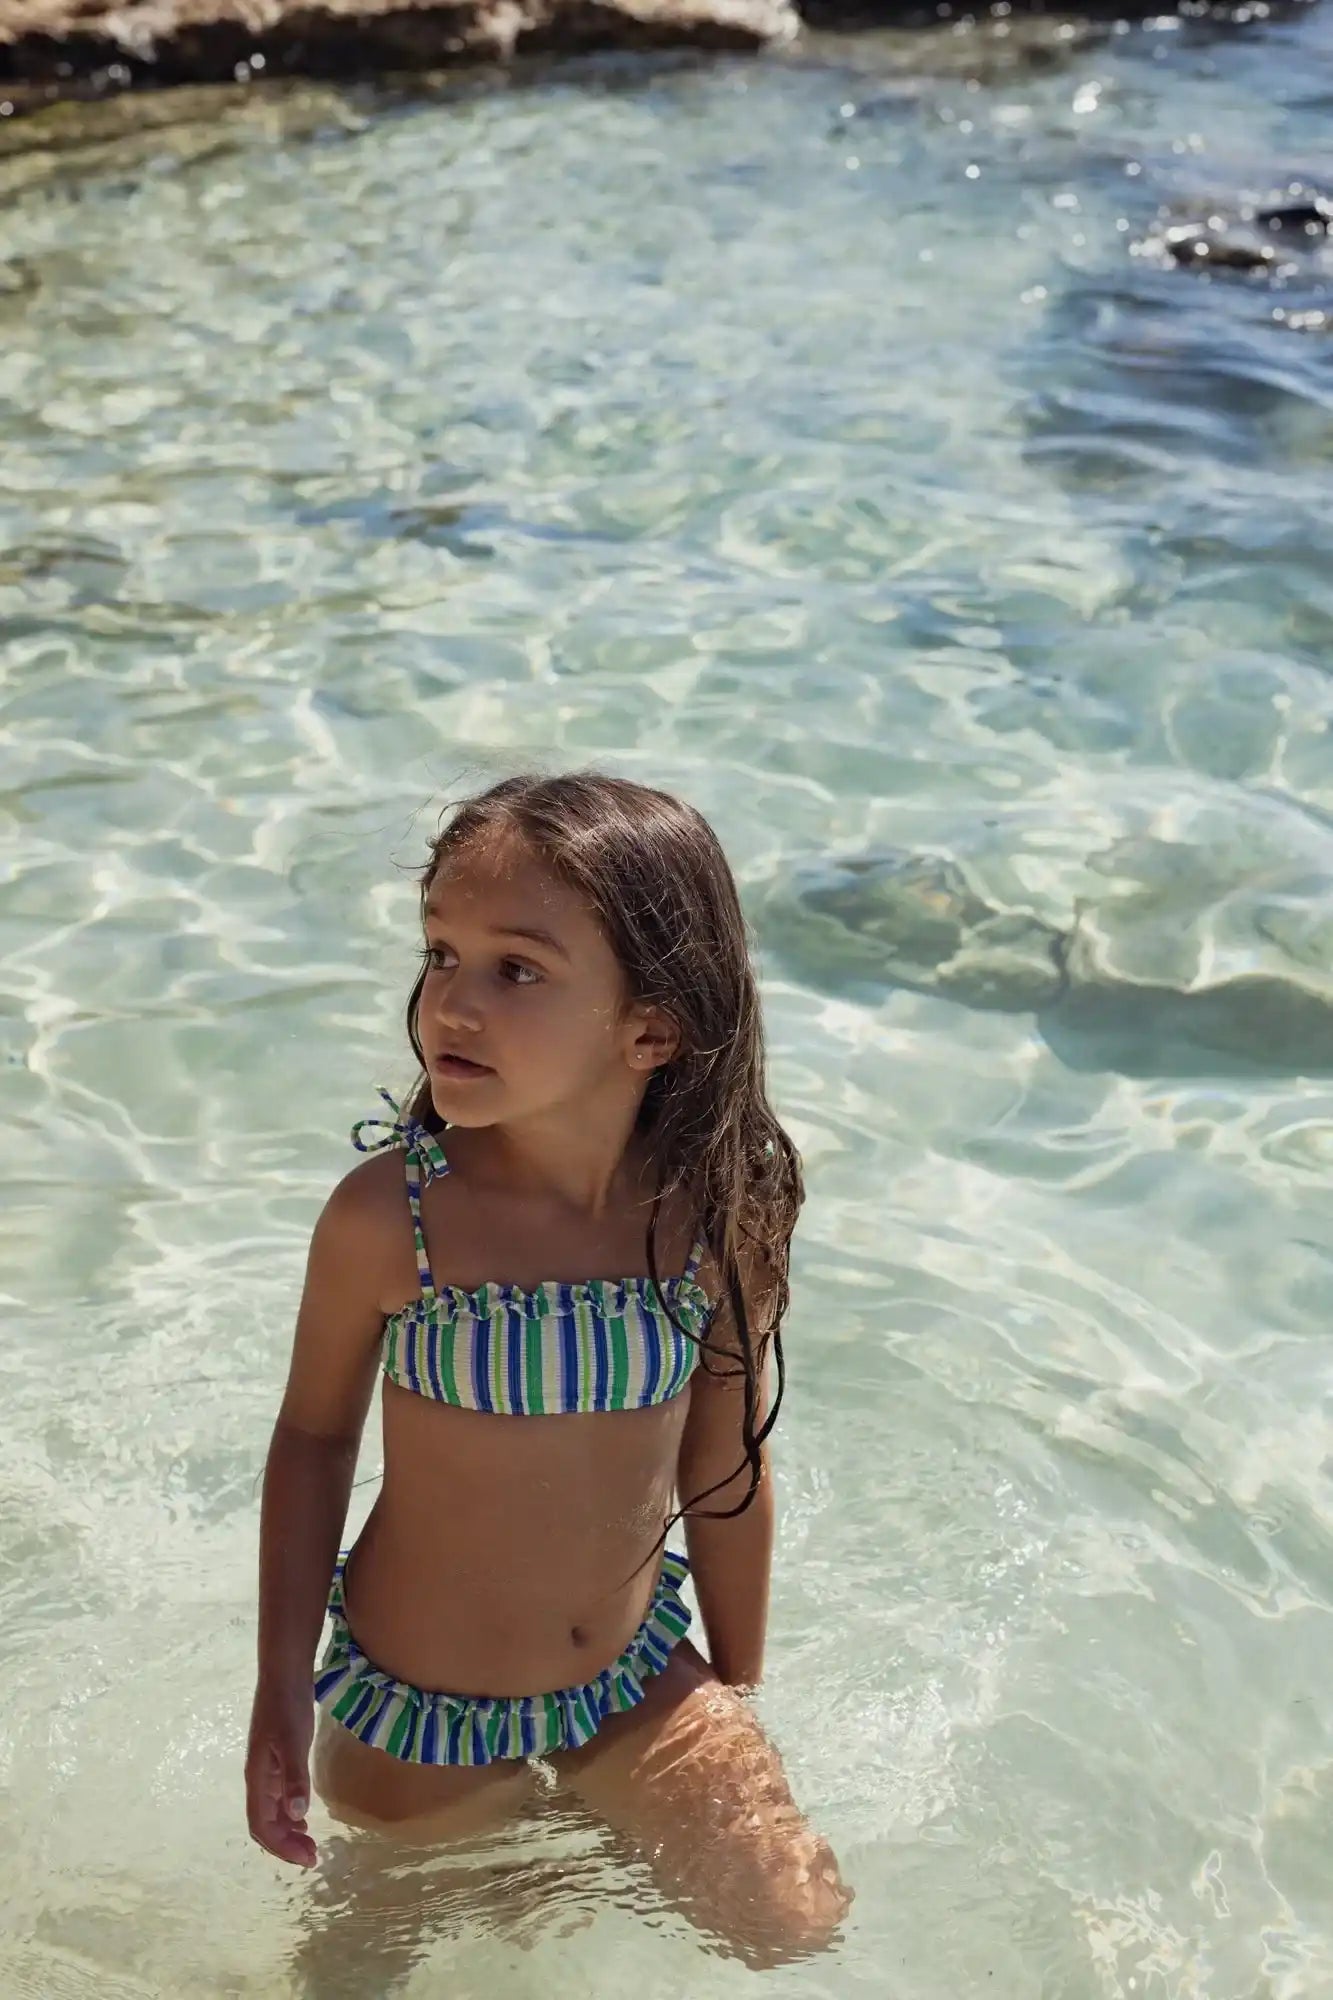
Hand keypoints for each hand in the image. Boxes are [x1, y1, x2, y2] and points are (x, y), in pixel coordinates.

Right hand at [246, 1678, 316, 1867]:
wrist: (285, 1674)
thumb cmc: (288, 1706)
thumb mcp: (294, 1741)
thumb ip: (294, 1778)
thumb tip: (296, 1817)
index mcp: (257, 1778)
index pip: (261, 1825)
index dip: (281, 1847)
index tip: (307, 1859)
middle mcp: (259, 1779)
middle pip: (265, 1824)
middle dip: (285, 1845)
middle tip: (313, 1857)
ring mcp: (267, 1770)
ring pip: (272, 1813)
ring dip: (288, 1832)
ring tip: (310, 1844)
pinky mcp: (278, 1760)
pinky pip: (279, 1797)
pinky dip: (290, 1814)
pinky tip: (304, 1818)